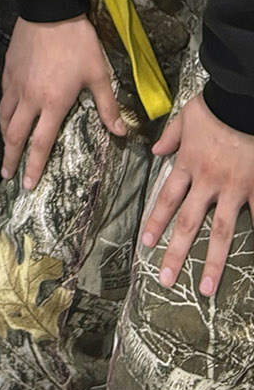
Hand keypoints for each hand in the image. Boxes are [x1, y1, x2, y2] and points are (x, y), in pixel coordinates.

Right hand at [1, 14, 125, 187]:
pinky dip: (5, 111)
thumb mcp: (99, 74)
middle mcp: (29, 98)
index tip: (27, 184)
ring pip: (4, 116)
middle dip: (10, 157)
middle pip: (14, 134)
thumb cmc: (77, 43)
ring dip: (5, 136)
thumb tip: (122, 134)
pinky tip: (9, 112)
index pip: (39, 143)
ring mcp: (15, 83)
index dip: (33, 166)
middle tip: (8, 175)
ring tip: (7, 147)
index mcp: (52, 103)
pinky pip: (4, 97)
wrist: (48, 10)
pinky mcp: (8, 69)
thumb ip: (108, 106)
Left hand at [142, 92, 253, 295]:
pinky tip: (252, 261)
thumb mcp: (184, 118)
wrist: (242, 102)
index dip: (155, 222)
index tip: (146, 244)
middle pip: (188, 223)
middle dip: (175, 252)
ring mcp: (233, 188)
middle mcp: (207, 182)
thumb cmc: (214, 108)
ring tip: (205, 287)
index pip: (166, 199)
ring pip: (221, 231)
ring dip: (212, 262)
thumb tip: (154, 151)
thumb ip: (170, 137)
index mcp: (187, 165)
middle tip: (165, 279)